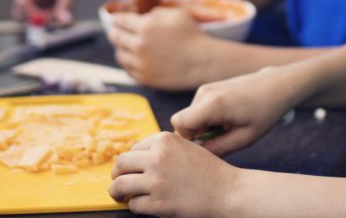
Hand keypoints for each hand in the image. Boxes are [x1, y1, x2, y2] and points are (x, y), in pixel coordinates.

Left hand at [108, 8, 215, 90]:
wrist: (203, 61)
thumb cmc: (193, 36)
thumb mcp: (176, 15)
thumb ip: (156, 13)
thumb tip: (144, 17)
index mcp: (146, 27)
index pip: (121, 21)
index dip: (116, 19)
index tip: (115, 20)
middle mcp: (140, 45)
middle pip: (116, 37)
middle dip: (114, 33)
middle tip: (115, 32)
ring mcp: (141, 63)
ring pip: (120, 55)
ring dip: (122, 50)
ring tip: (126, 47)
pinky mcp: (145, 78)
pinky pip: (128, 70)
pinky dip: (129, 64)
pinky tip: (134, 61)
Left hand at [109, 132, 236, 216]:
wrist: (228, 192)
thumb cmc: (210, 172)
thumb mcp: (186, 148)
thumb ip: (163, 149)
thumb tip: (136, 158)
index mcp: (164, 140)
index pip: (133, 149)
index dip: (130, 161)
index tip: (130, 169)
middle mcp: (157, 157)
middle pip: (121, 164)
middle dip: (117, 174)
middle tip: (118, 182)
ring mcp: (156, 181)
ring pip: (120, 185)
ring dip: (117, 192)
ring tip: (120, 196)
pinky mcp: (158, 203)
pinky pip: (134, 204)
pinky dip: (135, 206)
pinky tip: (144, 205)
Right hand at [168, 65, 303, 156]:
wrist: (275, 86)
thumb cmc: (264, 113)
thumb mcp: (245, 138)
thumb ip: (218, 149)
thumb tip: (196, 157)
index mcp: (213, 105)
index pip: (179, 124)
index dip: (187, 139)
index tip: (206, 145)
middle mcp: (204, 93)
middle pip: (182, 122)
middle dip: (196, 135)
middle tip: (221, 139)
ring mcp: (204, 89)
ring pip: (190, 117)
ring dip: (203, 127)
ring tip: (228, 127)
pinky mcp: (207, 88)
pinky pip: (197, 110)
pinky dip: (207, 119)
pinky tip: (227, 119)